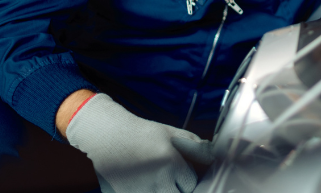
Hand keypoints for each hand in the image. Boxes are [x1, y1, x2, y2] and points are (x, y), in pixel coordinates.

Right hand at [66, 94, 212, 192]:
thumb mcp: (171, 133)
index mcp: (170, 162)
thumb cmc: (141, 133)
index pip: (190, 184)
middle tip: (168, 177)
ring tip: (155, 179)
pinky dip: (147, 192)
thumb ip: (195, 146)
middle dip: (176, 188)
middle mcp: (156, 179)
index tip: (180, 173)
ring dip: (161, 190)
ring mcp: (139, 191)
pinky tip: (142, 182)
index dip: (186, 179)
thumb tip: (214, 157)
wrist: (106, 135)